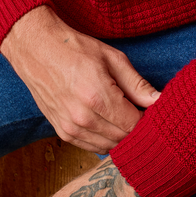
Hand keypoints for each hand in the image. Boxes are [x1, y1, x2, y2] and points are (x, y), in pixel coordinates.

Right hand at [0, 6, 159, 153]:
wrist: (36, 49)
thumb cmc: (74, 49)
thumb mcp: (112, 59)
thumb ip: (137, 84)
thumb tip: (160, 101)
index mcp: (98, 97)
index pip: (135, 125)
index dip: (147, 120)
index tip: (150, 110)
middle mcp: (83, 117)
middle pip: (123, 138)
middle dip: (136, 129)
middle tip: (139, 112)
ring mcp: (70, 128)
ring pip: (109, 147)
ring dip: (120, 136)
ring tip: (122, 116)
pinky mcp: (62, 132)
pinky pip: (92, 147)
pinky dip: (105, 139)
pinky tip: (108, 123)